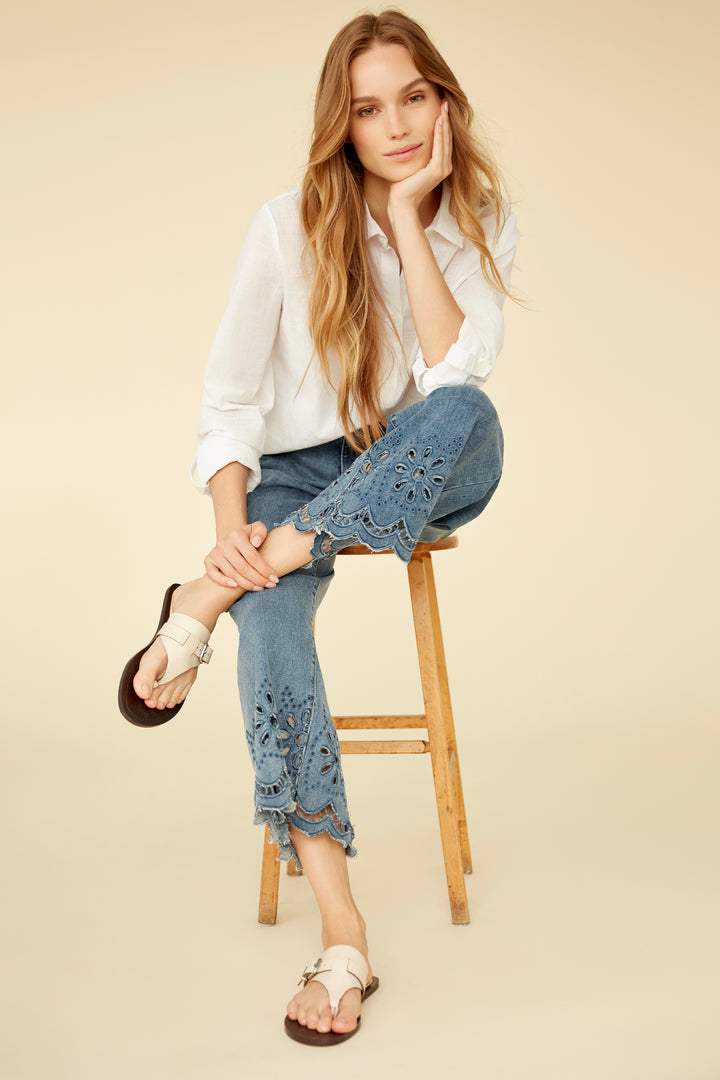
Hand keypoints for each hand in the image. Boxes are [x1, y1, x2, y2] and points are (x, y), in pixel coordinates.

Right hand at [203, 522, 279, 589]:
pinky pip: (213, 574)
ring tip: (259, 588)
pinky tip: (236, 586)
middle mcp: (223, 543)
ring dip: (246, 584)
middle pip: (243, 567)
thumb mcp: (257, 529)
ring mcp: (214, 553)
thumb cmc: (249, 536)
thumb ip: (260, 531)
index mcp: (236, 535)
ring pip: (232, 573)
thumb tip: (255, 542)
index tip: (274, 579)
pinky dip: (224, 581)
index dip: (264, 569)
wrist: (232, 539)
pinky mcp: (208, 561)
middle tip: (270, 585)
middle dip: (258, 579)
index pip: (252, 557)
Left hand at [388, 100, 452, 214]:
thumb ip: (416, 154)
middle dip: (446, 120)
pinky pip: (439, 147)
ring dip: (444, 123)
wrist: (401, 203)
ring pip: (445, 140)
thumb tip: (409, 142)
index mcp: (440, 166)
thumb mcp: (411, 166)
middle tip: (445, 102)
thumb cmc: (402, 187)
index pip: (443, 141)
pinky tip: (438, 121)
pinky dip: (439, 133)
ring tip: (443, 107)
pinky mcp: (436, 170)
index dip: (443, 125)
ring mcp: (442, 169)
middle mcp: (444, 167)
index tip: (440, 109)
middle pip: (447, 138)